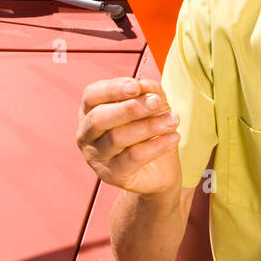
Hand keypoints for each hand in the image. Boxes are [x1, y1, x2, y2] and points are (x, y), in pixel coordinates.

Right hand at [76, 78, 181, 196]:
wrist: (159, 170)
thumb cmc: (149, 131)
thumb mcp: (152, 107)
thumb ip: (149, 92)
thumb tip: (147, 87)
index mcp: (90, 112)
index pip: (91, 95)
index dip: (112, 89)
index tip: (136, 86)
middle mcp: (86, 134)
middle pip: (99, 118)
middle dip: (130, 108)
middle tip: (157, 102)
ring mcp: (96, 157)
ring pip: (116, 138)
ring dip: (148, 126)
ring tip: (173, 120)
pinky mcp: (111, 175)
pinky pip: (133, 158)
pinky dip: (156, 145)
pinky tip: (173, 137)